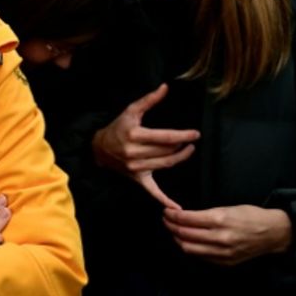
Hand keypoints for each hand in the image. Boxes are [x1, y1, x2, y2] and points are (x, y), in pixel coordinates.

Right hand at [92, 83, 199, 209]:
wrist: (100, 148)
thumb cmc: (118, 127)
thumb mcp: (131, 111)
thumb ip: (149, 100)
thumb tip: (165, 87)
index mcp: (134, 135)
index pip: (164, 137)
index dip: (182, 135)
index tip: (195, 133)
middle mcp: (134, 153)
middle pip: (166, 151)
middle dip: (181, 145)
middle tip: (192, 139)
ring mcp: (135, 168)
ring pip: (165, 165)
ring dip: (180, 158)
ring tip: (189, 150)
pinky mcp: (137, 179)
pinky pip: (152, 191)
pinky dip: (164, 200)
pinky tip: (177, 208)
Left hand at [163, 204, 291, 265]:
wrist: (273, 233)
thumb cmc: (251, 216)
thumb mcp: (229, 207)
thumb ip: (206, 214)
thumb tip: (185, 216)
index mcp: (220, 220)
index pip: (187, 219)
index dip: (172, 215)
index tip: (166, 211)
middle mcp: (220, 238)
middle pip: (184, 235)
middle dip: (171, 226)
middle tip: (166, 220)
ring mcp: (223, 252)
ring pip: (189, 248)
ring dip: (177, 239)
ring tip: (174, 231)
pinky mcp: (226, 262)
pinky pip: (201, 257)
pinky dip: (191, 248)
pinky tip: (188, 241)